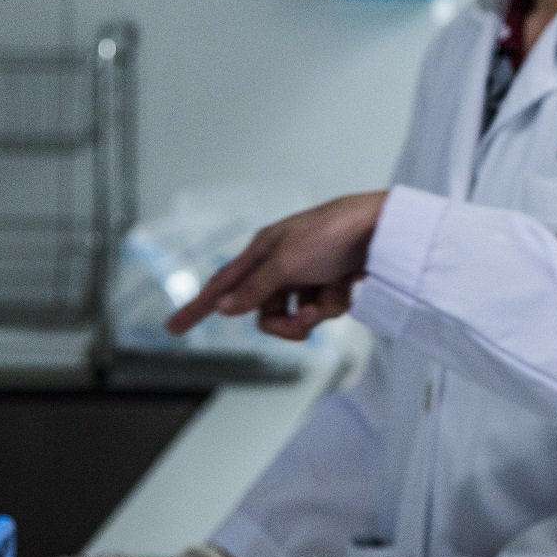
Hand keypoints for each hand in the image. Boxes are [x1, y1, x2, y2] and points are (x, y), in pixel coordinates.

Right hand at [166, 190, 388, 339]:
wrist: (382, 228)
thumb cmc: (332, 235)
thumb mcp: (287, 264)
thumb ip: (255, 289)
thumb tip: (224, 308)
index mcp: (263, 249)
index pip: (222, 284)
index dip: (198, 307)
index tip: (173, 328)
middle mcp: (281, 261)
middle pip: (264, 311)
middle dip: (285, 324)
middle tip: (305, 326)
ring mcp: (307, 272)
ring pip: (295, 313)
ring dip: (313, 314)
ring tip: (330, 300)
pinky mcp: (330, 280)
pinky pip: (321, 307)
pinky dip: (333, 303)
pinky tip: (347, 287)